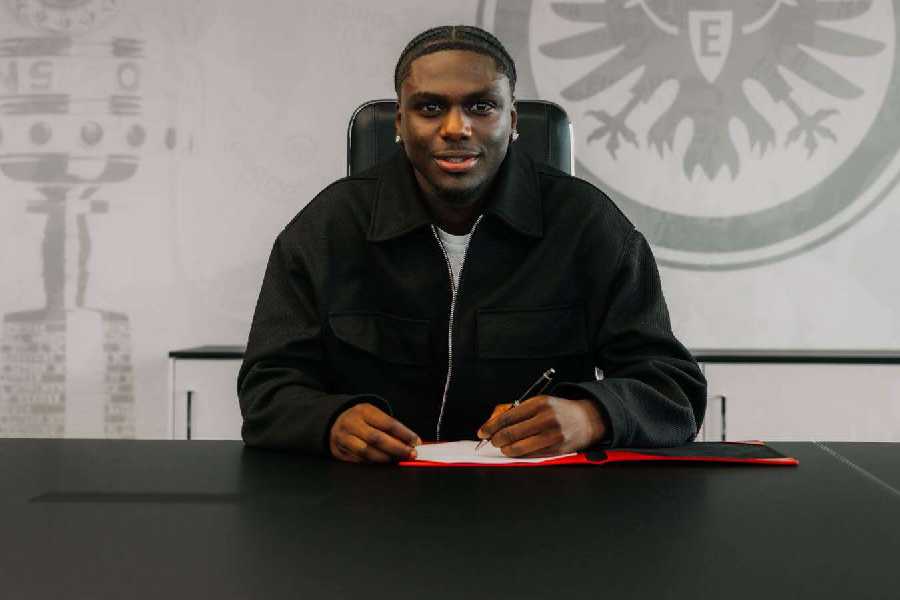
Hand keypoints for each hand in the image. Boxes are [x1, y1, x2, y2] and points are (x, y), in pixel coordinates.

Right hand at [329, 403, 420, 462]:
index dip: (404, 434)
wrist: (333, 420)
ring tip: (397, 459)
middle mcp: (352, 423)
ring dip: (385, 458)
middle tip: (411, 454)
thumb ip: (389, 427)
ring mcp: (343, 438)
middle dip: (397, 448)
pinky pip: (358, 460)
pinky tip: (382, 462)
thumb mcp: (373, 414)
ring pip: (366, 452)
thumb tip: (410, 441)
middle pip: (377, 439)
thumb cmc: (360, 418)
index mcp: (364, 411)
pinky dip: (372, 463)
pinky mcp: (339, 451)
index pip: (388, 423)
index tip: (416, 441)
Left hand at [476, 396, 605, 456]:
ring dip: (506, 449)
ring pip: (519, 447)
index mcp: (539, 403)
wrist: (586, 419)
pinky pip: (531, 455)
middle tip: (492, 441)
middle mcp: (546, 418)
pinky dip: (520, 455)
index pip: (508, 417)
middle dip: (496, 439)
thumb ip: (517, 411)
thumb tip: (494, 424)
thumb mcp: (539, 403)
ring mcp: (552, 435)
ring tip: (504, 447)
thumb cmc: (558, 411)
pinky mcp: (557, 450)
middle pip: (511, 433)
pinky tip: (516, 451)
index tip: (483, 432)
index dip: (491, 426)